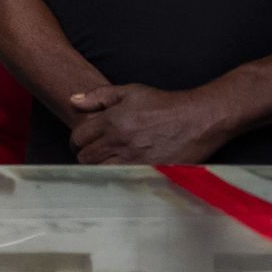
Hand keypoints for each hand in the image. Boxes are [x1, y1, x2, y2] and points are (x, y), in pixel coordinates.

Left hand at [67, 83, 233, 164]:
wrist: (197, 119)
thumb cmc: (164, 105)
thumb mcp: (130, 92)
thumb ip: (99, 96)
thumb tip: (73, 100)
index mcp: (112, 121)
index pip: (78, 137)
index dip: (76, 140)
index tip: (81, 142)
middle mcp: (120, 141)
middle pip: (86, 157)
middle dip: (84, 155)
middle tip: (91, 153)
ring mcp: (134, 159)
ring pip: (100, 171)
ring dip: (99, 168)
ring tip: (105, 162)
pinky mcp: (148, 172)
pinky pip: (122, 180)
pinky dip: (117, 177)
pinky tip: (121, 170)